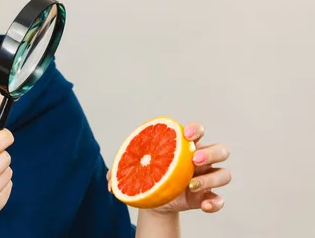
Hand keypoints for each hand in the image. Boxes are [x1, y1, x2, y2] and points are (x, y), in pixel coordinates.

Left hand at [107, 121, 230, 214]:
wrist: (152, 199)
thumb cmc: (147, 175)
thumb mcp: (133, 170)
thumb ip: (120, 171)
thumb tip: (110, 181)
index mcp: (183, 145)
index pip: (197, 130)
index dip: (195, 128)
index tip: (185, 134)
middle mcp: (200, 159)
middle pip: (220, 149)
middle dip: (211, 152)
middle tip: (194, 160)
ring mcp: (207, 178)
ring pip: (224, 173)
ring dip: (212, 178)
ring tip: (191, 185)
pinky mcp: (207, 196)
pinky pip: (220, 199)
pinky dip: (215, 202)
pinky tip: (204, 205)